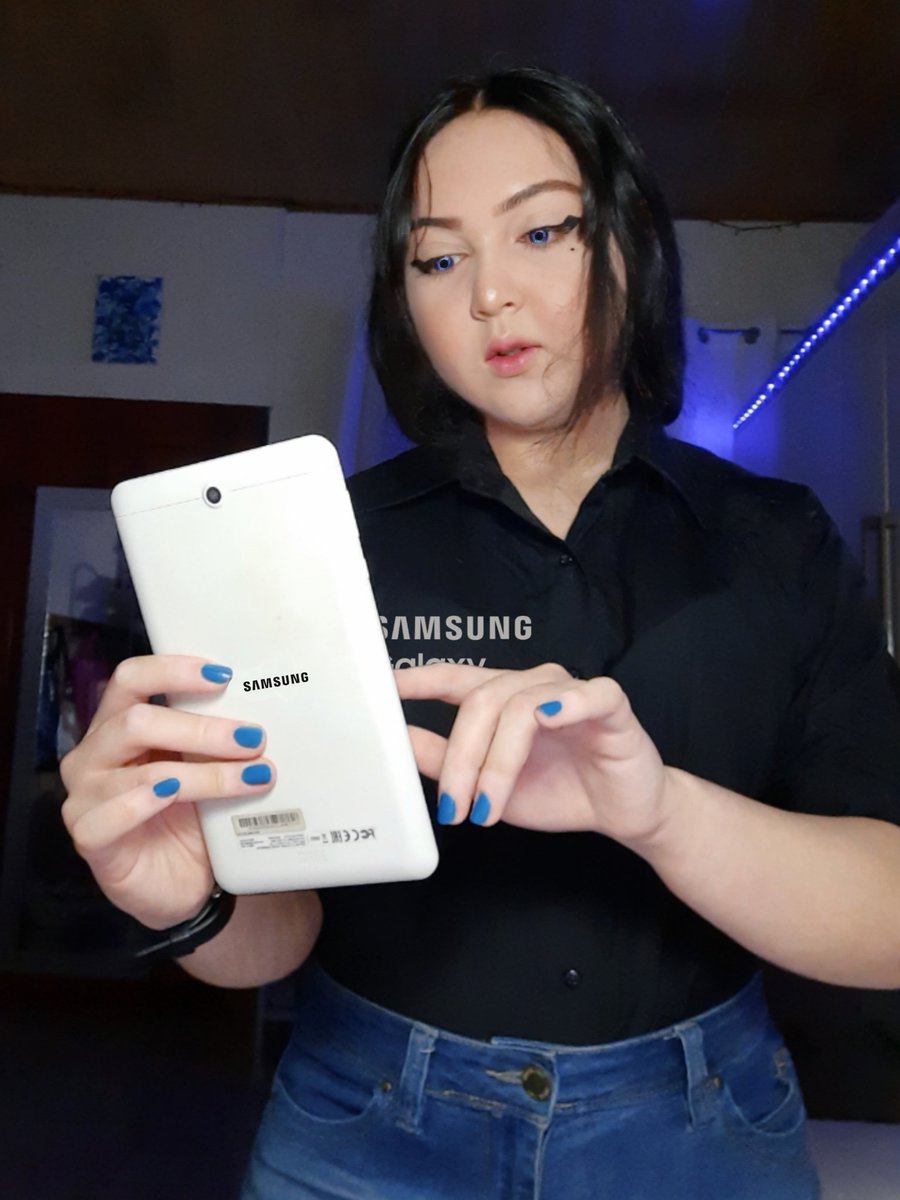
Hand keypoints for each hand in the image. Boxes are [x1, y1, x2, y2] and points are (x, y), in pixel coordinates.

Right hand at [60, 655, 276, 928]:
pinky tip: (174, 796)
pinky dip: (145, 803)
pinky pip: (108, 817)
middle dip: (203, 729)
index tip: (224, 675)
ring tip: (251, 778)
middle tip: (254, 740)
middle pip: (136, 721)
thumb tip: (266, 712)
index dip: (173, 670)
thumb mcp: (206, 768)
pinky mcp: (90, 838)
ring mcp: (85, 797)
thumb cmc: (192, 818)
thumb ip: (216, 739)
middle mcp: (94, 755)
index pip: (131, 679)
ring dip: (204, 773)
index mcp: (119, 725)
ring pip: (141, 773)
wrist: (184, 884)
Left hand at [395, 662, 670, 844]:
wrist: (625, 812)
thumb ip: (446, 761)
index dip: (419, 679)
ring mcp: (571, 690)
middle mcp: (533, 685)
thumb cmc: (561, 791)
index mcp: (503, 699)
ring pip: (519, 707)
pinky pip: (584, 693)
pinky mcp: (609, 702)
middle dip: (460, 758)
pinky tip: (548, 723)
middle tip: (453, 805)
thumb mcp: (489, 786)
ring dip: (497, 764)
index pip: (455, 679)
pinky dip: (563, 706)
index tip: (385, 686)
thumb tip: (399, 740)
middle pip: (480, 702)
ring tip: (489, 806)